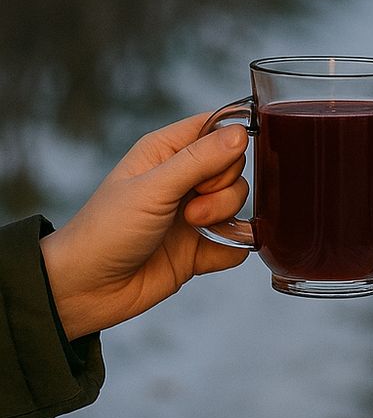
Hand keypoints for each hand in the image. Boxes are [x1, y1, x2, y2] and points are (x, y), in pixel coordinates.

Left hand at [41, 114, 250, 340]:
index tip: (216, 164)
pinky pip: (237, 241)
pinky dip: (233, 245)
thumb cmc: (106, 230)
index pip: (215, 128)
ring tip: (193, 228)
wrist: (86, 289)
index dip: (227, 142)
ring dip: (225, 216)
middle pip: (233, 167)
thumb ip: (199, 160)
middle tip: (191, 206)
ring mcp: (192, 214)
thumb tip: (241, 134)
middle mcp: (182, 180)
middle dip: (223, 186)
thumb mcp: (153, 189)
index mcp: (166, 152)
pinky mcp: (200, 248)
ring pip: (238, 201)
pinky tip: (212, 251)